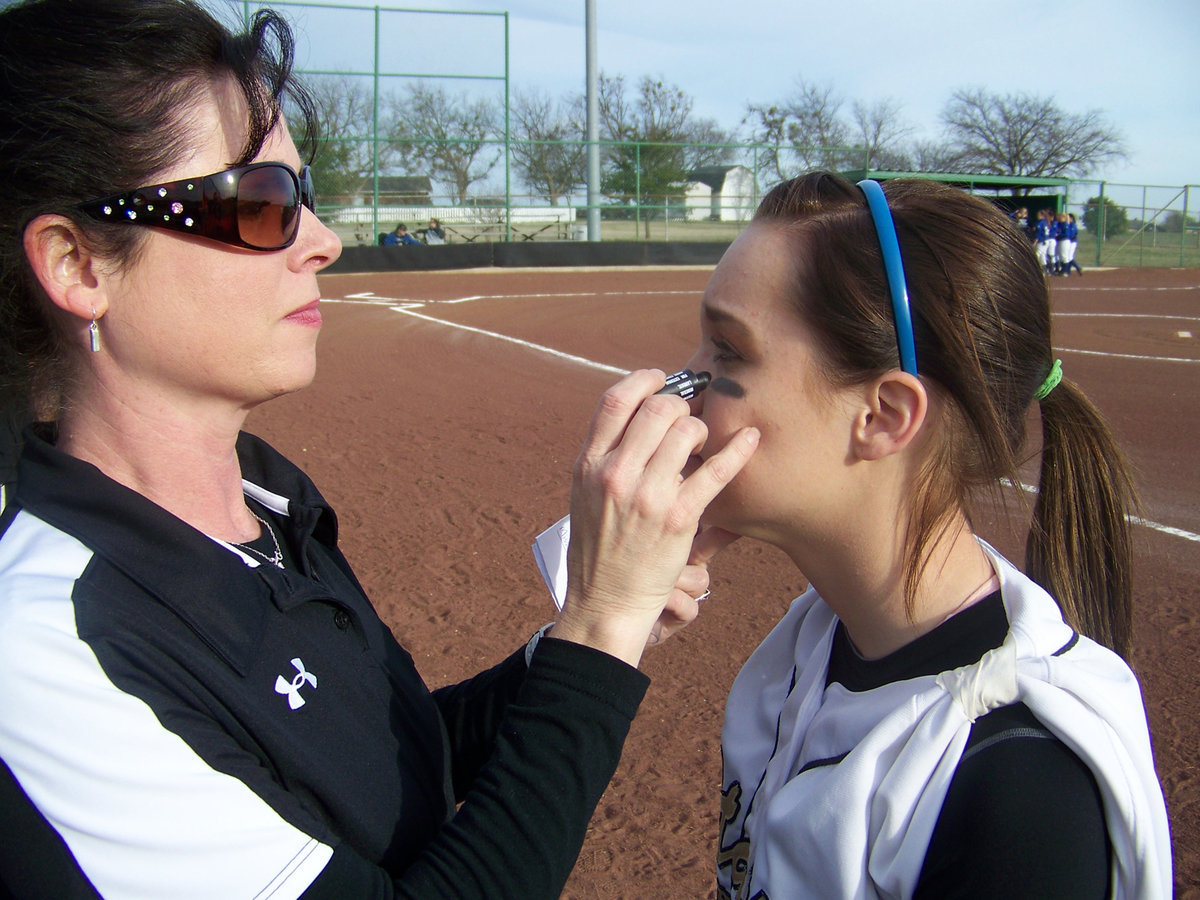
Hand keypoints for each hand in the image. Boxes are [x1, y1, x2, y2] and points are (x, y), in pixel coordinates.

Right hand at [550, 370, 757, 666]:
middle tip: (687, 417)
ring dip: (702, 429)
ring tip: (703, 442)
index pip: (615, 401)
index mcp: (588, 464)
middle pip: (657, 409)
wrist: (606, 601)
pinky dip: (738, 450)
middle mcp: (616, 474)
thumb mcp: (583, 494)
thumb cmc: (597, 548)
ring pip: (687, 432)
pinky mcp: (679, 517)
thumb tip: (634, 415)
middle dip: (680, 404)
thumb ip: (603, 455)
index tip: (661, 379)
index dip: (644, 381)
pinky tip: (751, 439)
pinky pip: (716, 470)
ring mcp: (648, 495)